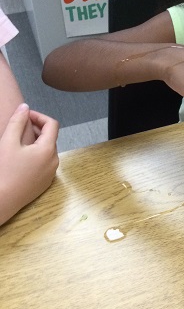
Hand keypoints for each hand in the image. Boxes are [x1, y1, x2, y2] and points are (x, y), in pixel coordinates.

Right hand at [0, 104, 58, 224]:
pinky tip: (20, 159)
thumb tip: (25, 107)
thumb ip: (18, 121)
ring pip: (47, 151)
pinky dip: (36, 156)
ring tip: (18, 142)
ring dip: (36, 143)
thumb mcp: (8, 142)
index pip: (52, 124)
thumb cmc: (4, 170)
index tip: (24, 116)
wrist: (2, 200)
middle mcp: (54, 161)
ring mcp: (50, 174)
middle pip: (50, 138)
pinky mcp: (45, 184)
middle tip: (19, 127)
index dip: (39, 116)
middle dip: (36, 129)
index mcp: (48, 149)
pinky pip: (44, 164)